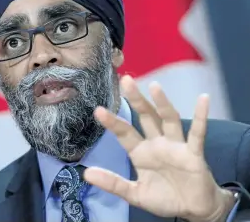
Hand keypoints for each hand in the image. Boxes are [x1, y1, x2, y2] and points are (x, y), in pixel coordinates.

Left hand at [84, 75, 234, 221]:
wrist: (192, 209)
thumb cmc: (164, 197)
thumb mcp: (135, 194)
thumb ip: (113, 183)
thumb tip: (87, 174)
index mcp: (140, 152)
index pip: (125, 133)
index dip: (113, 122)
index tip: (98, 110)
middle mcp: (157, 143)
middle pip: (145, 117)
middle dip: (137, 100)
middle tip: (126, 80)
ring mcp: (175, 146)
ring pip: (168, 120)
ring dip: (162, 103)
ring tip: (154, 86)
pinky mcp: (193, 153)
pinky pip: (198, 133)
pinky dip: (201, 117)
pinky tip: (203, 99)